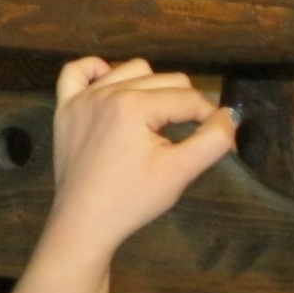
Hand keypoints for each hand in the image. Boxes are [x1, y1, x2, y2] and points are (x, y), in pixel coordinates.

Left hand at [40, 57, 236, 268]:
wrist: (85, 222)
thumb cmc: (133, 200)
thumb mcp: (180, 172)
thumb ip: (212, 140)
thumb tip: (228, 116)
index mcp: (135, 105)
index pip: (188, 98)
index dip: (210, 118)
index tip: (218, 140)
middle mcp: (107, 92)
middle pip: (165, 79)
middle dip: (184, 105)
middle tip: (188, 137)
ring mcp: (82, 98)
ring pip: (131, 70)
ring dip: (151, 87)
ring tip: (155, 119)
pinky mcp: (65, 108)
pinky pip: (77, 71)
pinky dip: (96, 71)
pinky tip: (111, 85)